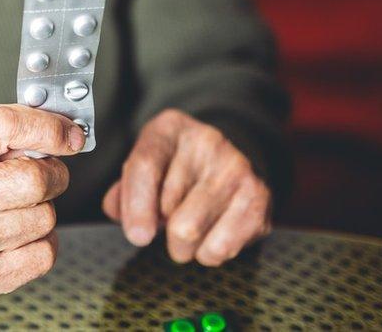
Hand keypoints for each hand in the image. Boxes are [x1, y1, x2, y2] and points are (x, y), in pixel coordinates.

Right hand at [0, 104, 85, 301]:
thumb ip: (7, 131)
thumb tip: (68, 134)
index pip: (7, 126)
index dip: (50, 128)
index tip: (71, 135)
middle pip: (35, 179)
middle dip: (52, 175)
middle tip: (41, 177)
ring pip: (45, 217)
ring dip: (41, 211)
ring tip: (12, 210)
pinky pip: (45, 253)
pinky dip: (40, 243)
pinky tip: (14, 237)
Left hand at [102, 109, 271, 265]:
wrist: (228, 158)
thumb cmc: (175, 168)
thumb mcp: (144, 166)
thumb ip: (123, 192)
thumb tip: (122, 216)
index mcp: (170, 128)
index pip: (145, 166)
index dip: (136, 206)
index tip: (137, 236)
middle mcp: (208, 142)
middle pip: (169, 205)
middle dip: (161, 226)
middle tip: (169, 217)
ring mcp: (237, 168)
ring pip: (190, 231)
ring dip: (181, 245)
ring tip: (186, 228)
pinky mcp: (259, 197)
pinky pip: (220, 248)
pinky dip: (208, 253)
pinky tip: (210, 234)